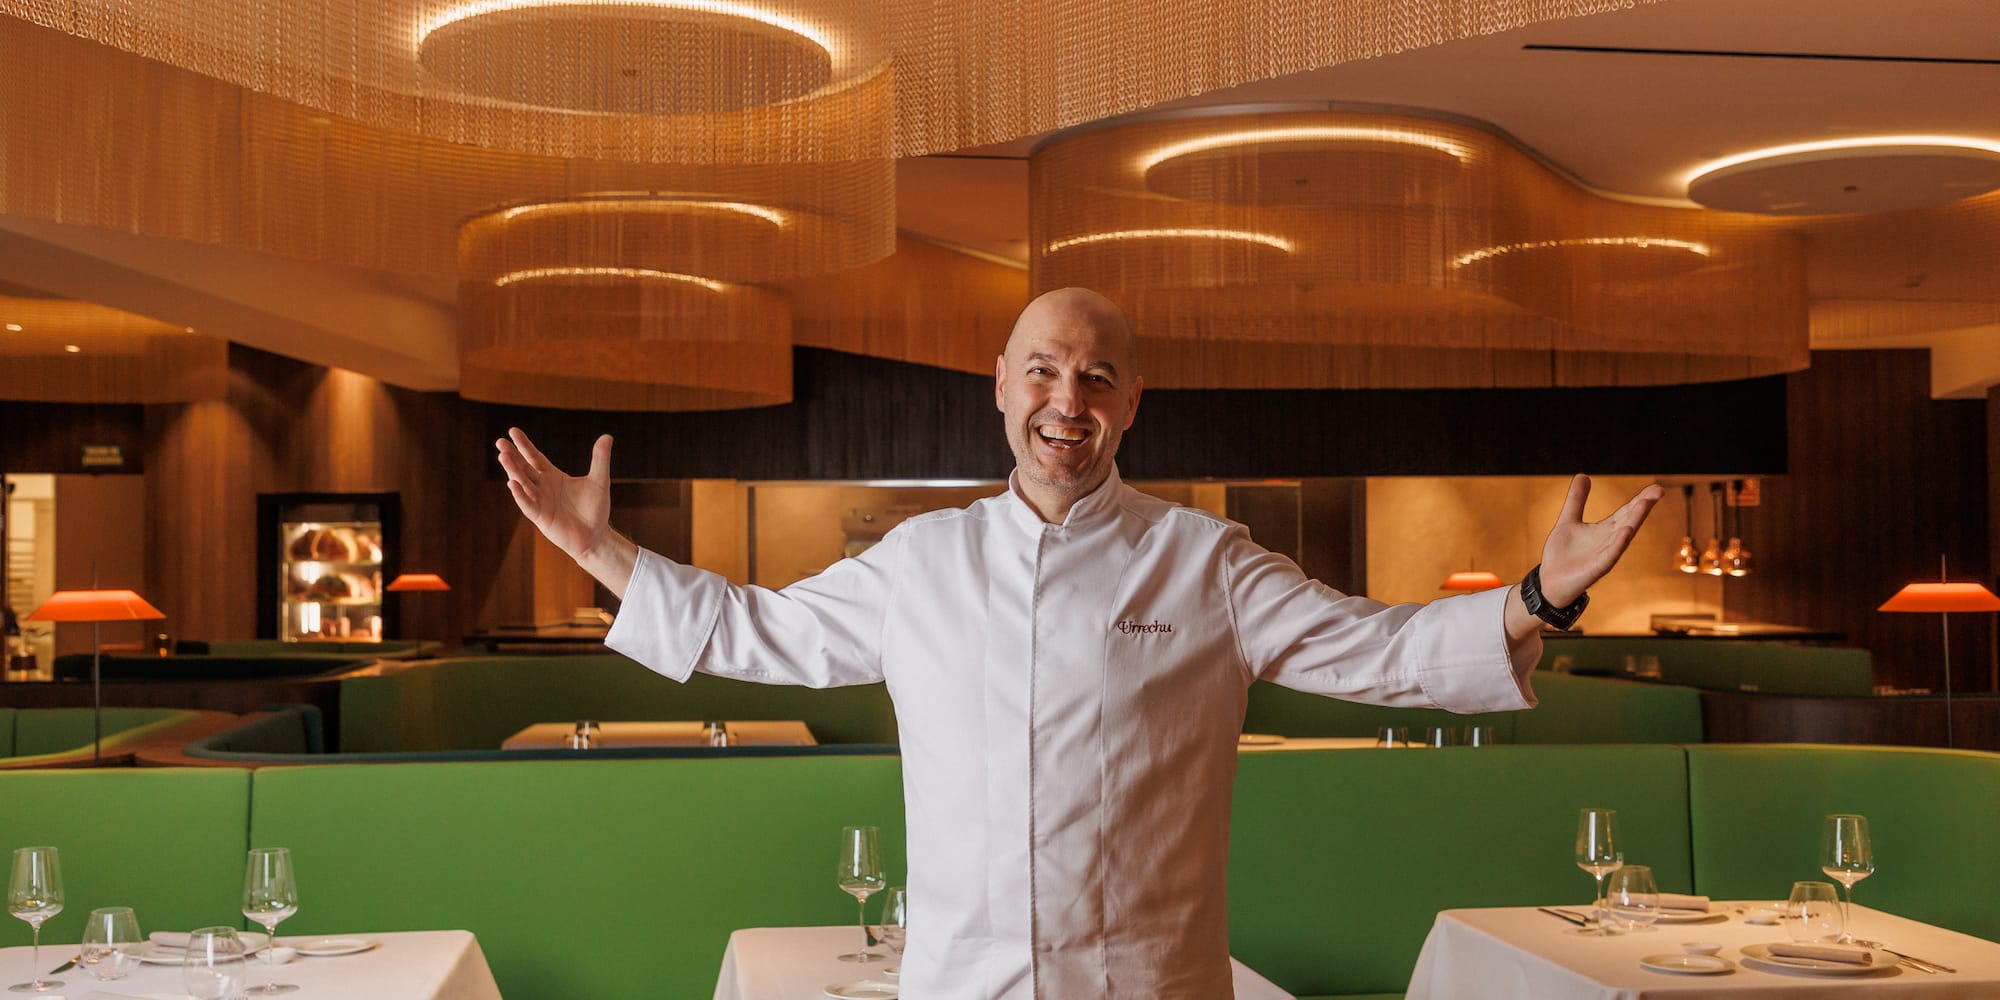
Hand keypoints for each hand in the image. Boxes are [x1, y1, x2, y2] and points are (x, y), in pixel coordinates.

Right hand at [495, 428, 612, 561]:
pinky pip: (527, 504)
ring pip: (522, 483)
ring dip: (513, 471)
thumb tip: (607, 436)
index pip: (534, 457)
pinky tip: (512, 483)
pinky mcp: (540, 516)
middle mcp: (542, 487)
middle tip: (500, 442)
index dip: (524, 445)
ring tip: (503, 456)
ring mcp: (539, 501)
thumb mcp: (599, 480)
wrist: (595, 535)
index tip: (513, 430)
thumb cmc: (596, 508)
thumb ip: (600, 459)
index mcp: (552, 476)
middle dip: (512, 455)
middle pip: (523, 468)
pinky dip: (520, 494)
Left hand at [1536, 475, 1664, 606]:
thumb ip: (1577, 500)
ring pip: (1623, 536)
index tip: (1656, 487)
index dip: (1640, 500)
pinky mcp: (1596, 569)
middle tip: (1658, 491)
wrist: (1549, 582)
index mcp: (1604, 530)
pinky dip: (1618, 543)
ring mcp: (1604, 555)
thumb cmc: (1562, 555)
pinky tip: (1626, 531)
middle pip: (1629, 520)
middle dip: (1642, 506)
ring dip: (1634, 520)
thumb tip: (1583, 475)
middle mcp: (1609, 541)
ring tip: (1644, 504)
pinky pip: (1610, 555)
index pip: (1626, 512)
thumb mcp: (1568, 520)